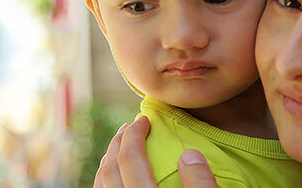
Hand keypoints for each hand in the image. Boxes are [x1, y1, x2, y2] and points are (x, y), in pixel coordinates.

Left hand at [93, 116, 217, 187]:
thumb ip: (200, 184)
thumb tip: (189, 154)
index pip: (130, 160)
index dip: (134, 135)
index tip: (144, 120)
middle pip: (109, 169)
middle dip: (118, 143)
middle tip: (129, 127)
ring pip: (101, 184)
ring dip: (108, 160)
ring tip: (120, 147)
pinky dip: (105, 179)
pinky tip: (116, 176)